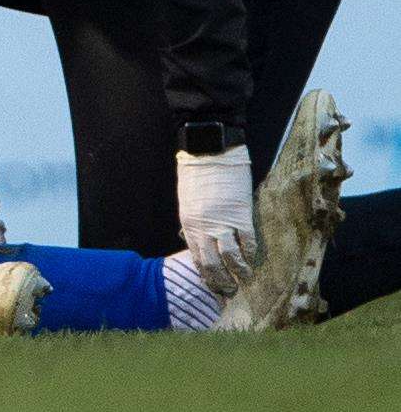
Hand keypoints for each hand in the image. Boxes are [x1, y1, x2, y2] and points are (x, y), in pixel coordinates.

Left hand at [176, 145, 254, 296]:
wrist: (208, 150)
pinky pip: (248, 241)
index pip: (197, 259)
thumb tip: (199, 240)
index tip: (215, 288)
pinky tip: (254, 257)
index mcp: (189, 225)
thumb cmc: (196, 173)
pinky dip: (252, 253)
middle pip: (213, 265)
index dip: (207, 277)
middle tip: (231, 291)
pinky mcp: (242, 214)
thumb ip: (194, 222)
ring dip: (240, 272)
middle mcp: (204, 228)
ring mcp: (223, 222)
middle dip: (222, 282)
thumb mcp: (187, 201)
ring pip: (232, 259)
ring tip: (245, 278)